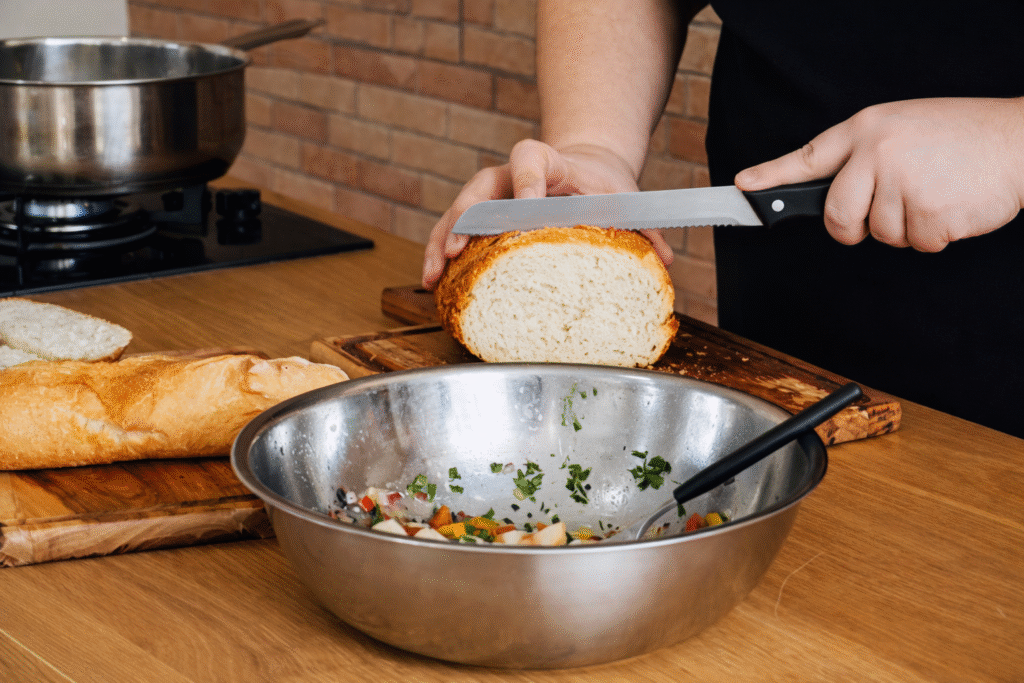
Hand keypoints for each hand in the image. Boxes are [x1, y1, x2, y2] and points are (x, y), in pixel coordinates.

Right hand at [421, 140, 674, 288]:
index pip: (530, 162)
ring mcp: (489, 196)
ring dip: (440, 243)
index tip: (527, 207)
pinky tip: (432, 282)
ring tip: (431, 276)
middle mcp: (508, 175)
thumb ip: (643, 225)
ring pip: (456, 212)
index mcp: (546, 161)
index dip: (526, 182)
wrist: (582, 173)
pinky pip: (452, 232)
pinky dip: (440, 256)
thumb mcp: (624, 199)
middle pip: (478, 188)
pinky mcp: (478, 217)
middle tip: (457, 248)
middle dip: (465, 218)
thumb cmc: (600, 188)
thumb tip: (666, 257)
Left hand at [734, 97, 1023, 251]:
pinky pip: (916, 244)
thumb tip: (829, 193)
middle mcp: (877, 153)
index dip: (771, 177)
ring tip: (936, 191)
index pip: (808, 157)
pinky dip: (935, 235)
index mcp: (867, 130)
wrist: (1020, 139)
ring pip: (881, 235)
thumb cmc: (959, 137)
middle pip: (838, 217)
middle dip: (856, 228)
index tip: (742, 188)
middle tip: (887, 210)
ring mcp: (903, 182)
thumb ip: (863, 157)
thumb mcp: (901, 129)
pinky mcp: (930, 211)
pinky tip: (953, 204)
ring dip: (907, 227)